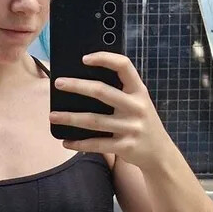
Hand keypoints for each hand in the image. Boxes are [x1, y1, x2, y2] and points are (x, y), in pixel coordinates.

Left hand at [48, 51, 170, 172]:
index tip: (84, 58)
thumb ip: (120, 92)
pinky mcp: (125, 147)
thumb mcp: (138, 102)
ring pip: (94, 121)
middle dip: (77, 86)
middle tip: (58, 83)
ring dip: (70, 118)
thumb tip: (83, 82)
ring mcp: (131, 128)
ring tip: (53, 116)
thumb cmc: (141, 122)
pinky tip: (65, 141)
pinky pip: (97, 144)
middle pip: (102, 92)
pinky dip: (79, 143)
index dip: (104, 58)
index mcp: (139, 91)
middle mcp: (136, 107)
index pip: (124, 66)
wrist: (160, 153)